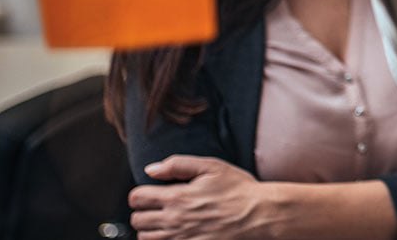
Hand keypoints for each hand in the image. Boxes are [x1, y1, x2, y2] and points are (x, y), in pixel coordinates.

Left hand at [129, 155, 274, 239]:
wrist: (259, 215)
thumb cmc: (240, 191)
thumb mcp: (212, 167)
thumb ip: (178, 164)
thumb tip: (151, 169)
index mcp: (177, 197)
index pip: (137, 198)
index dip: (140, 194)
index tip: (149, 194)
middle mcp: (174, 220)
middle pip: (137, 221)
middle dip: (143, 213)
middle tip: (157, 209)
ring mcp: (180, 238)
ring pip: (145, 238)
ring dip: (150, 230)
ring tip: (164, 224)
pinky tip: (175, 234)